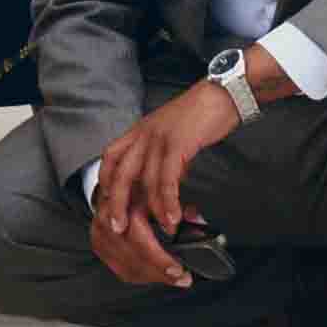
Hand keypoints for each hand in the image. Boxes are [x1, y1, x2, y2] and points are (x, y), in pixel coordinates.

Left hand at [87, 80, 240, 287]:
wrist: (221, 95)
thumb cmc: (199, 117)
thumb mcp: (171, 136)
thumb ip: (163, 160)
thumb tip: (163, 191)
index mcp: (139, 130)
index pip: (111, 156)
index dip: (105, 182)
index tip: (106, 204)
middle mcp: (144, 133)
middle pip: (120, 172)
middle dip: (117, 203)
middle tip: (119, 228)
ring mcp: (159, 137)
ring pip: (145, 180)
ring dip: (151, 210)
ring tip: (159, 231)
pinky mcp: (177, 143)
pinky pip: (167, 178)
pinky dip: (169, 201)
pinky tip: (173, 217)